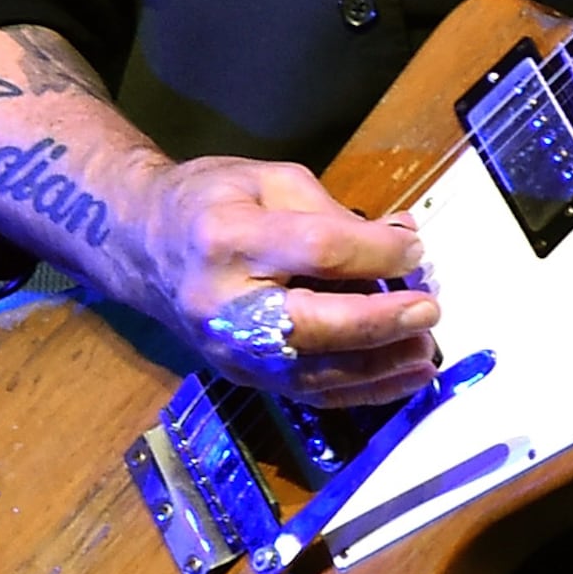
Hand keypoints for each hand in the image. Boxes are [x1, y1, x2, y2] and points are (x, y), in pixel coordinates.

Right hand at [126, 156, 444, 405]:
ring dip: (379, 368)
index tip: (416, 250)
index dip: (375, 252)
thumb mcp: (270, 181)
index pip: (317, 251)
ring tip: (425, 352)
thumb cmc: (212, 202)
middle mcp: (223, 304)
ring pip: (312, 372)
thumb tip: (401, 241)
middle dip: (378, 321)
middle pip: (311, 323)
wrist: (142, 245)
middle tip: (429, 310)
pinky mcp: (241, 375)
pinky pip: (307, 392)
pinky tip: (402, 378)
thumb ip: (333, 212)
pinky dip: (361, 390)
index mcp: (229, 239)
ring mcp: (229, 350)